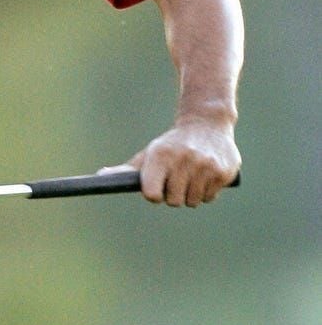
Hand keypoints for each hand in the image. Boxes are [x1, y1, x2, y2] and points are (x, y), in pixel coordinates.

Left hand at [101, 121, 240, 206]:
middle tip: (176, 177)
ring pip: (193, 202)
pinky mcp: (223, 171)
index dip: (154, 194)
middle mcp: (182, 159)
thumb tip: (100, 176)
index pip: (152, 194)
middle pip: (174, 202)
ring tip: (191, 174)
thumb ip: (126, 169)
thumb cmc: (171, 144)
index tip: (157, 187)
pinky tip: (205, 174)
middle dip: (174, 194)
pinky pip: (210, 198)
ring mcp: (204, 165)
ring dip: (191, 193)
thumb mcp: (149, 153)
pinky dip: (206, 191)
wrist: (207, 123)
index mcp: (160, 155)